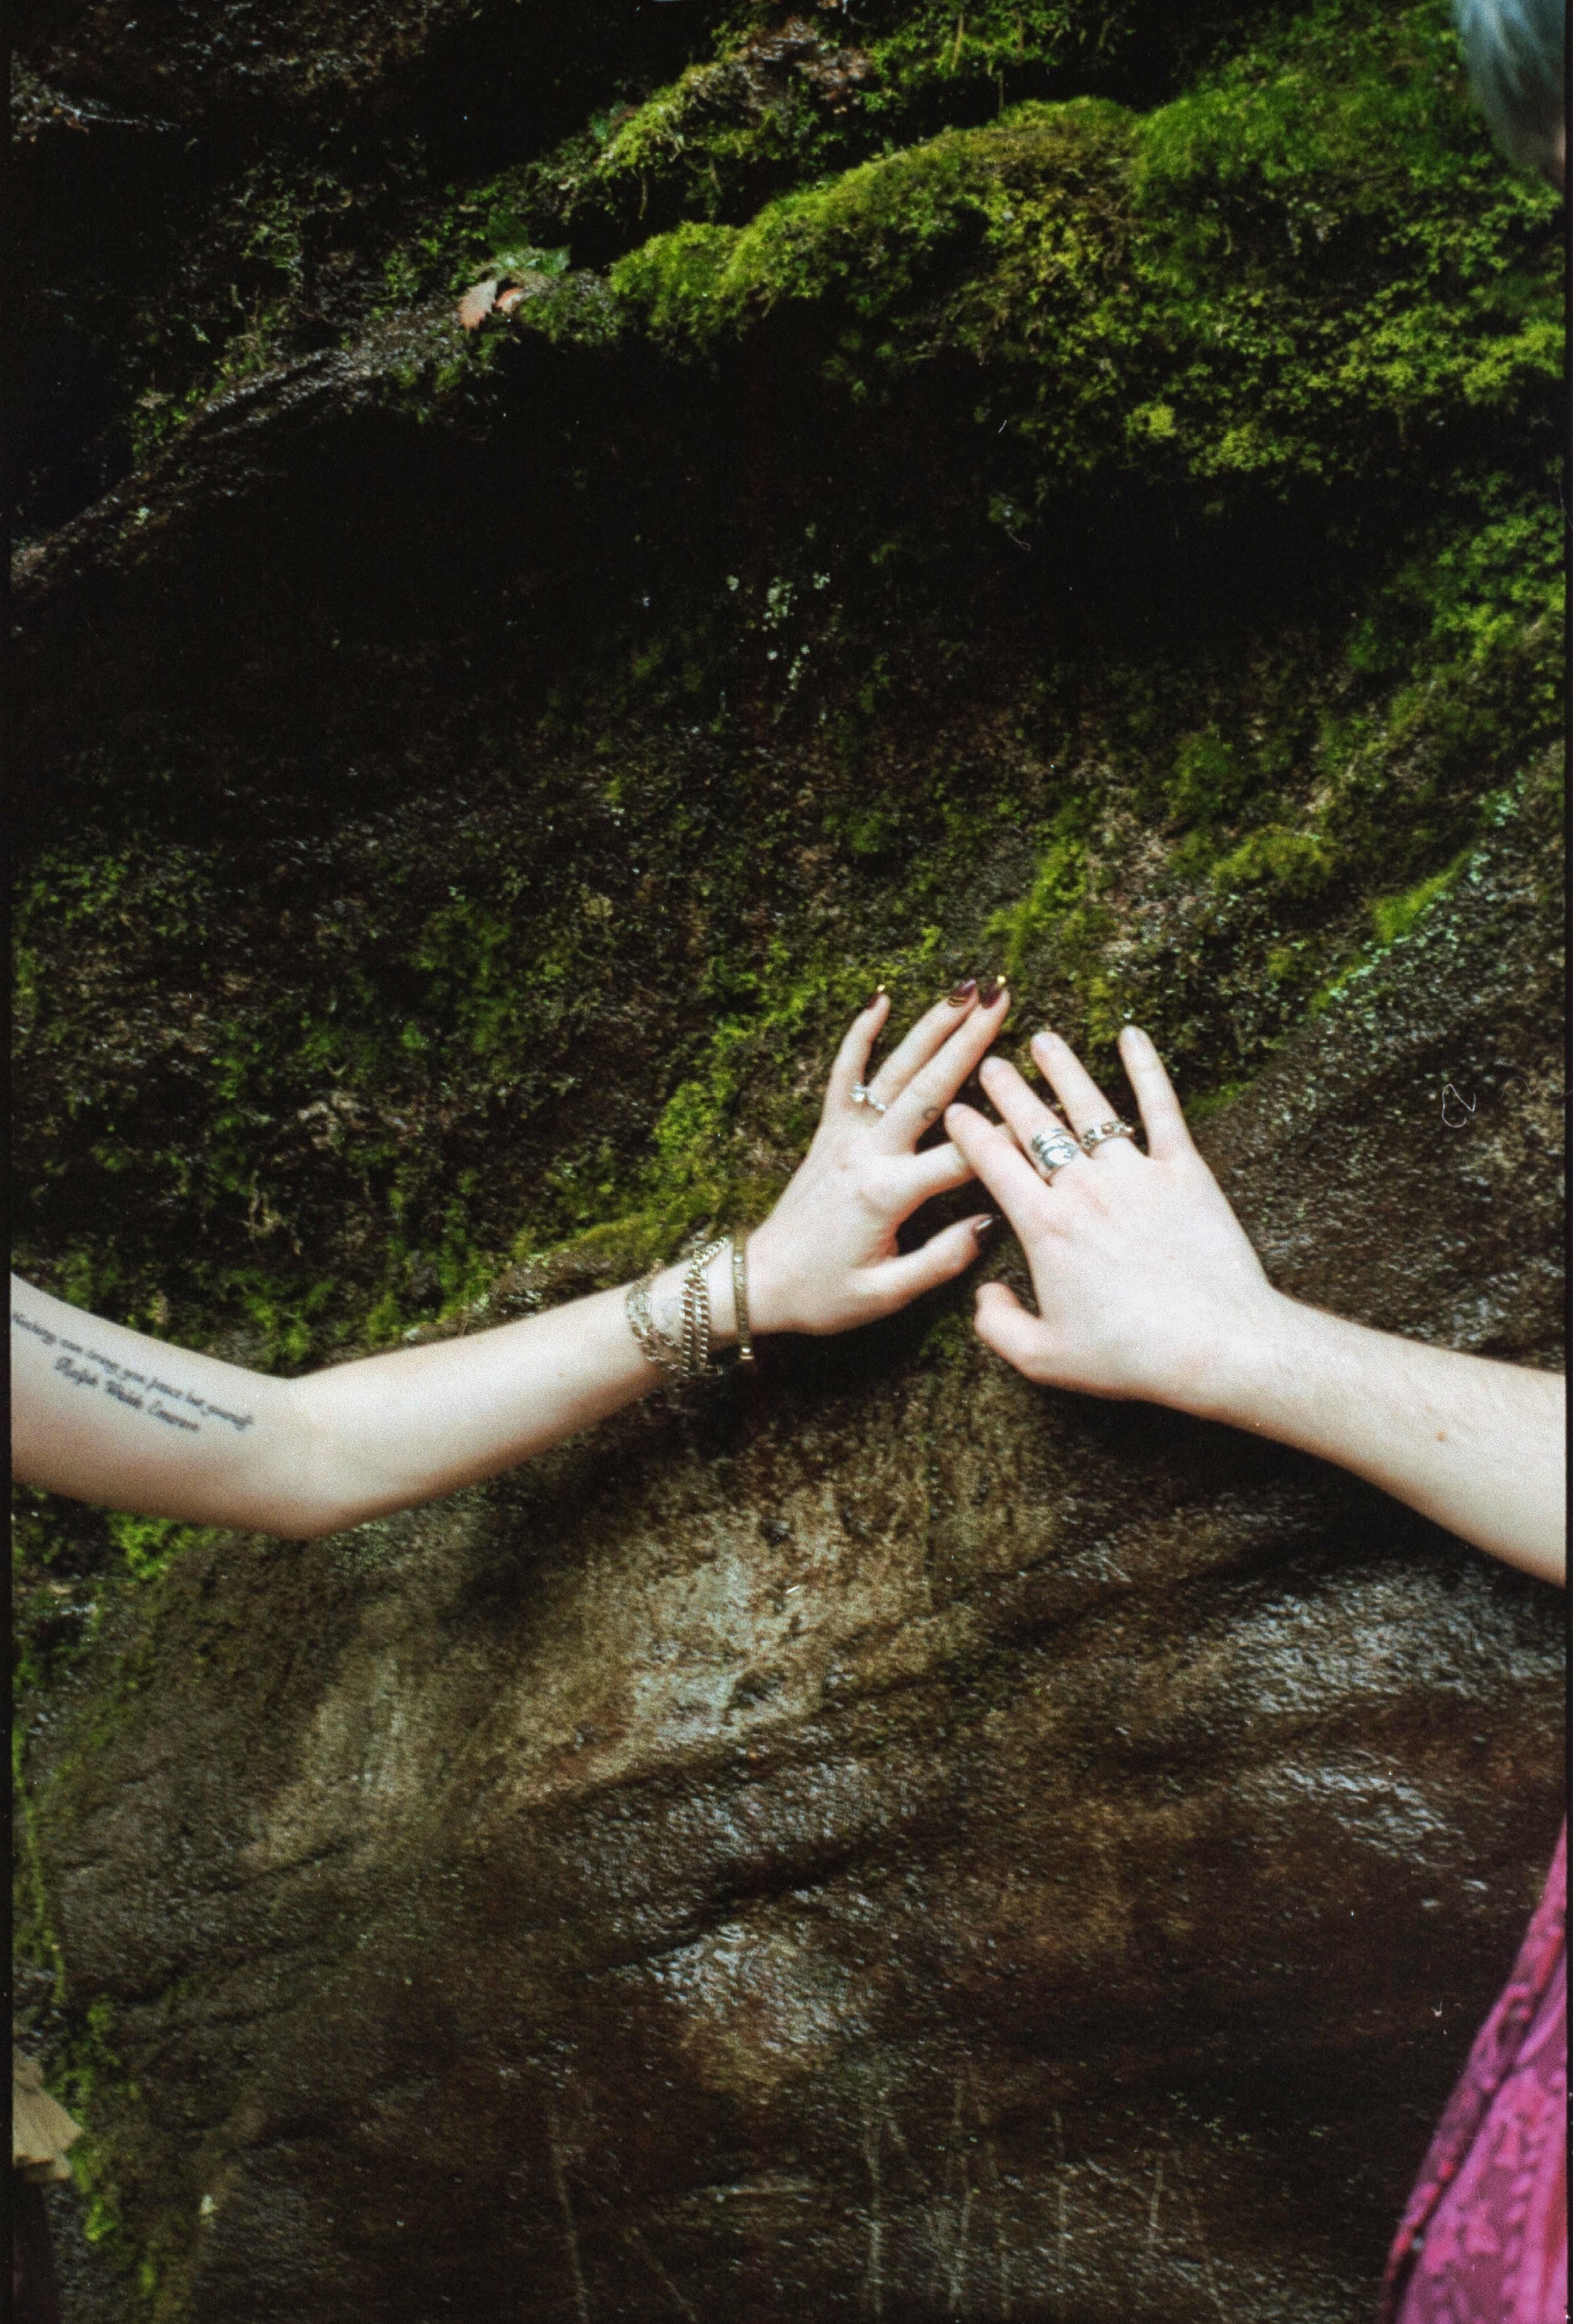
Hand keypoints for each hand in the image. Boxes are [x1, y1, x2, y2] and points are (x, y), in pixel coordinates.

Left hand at [746, 981, 1008, 1335]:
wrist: (761, 1282)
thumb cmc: (824, 1294)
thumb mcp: (886, 1294)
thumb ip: (940, 1261)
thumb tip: (988, 1225)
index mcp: (887, 1193)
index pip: (962, 1156)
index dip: (1007, 1133)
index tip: (1046, 1102)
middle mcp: (867, 1153)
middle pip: (929, 1088)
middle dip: (970, 1042)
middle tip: (1004, 1000)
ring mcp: (844, 1136)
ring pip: (893, 1069)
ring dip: (930, 1026)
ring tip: (966, 988)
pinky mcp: (827, 1131)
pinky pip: (842, 1074)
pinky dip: (859, 1035)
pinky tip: (880, 998)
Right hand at [944, 1024, 1282, 1409]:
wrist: (1215, 1345)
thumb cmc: (1131, 1355)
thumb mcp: (1045, 1358)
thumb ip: (997, 1325)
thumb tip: (985, 1293)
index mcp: (1044, 1227)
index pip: (993, 1163)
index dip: (969, 1132)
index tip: (956, 1111)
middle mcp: (1084, 1189)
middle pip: (1034, 1125)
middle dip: (1007, 1089)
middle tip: (991, 1065)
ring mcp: (1135, 1173)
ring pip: (1089, 1107)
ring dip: (1063, 1069)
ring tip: (1045, 1040)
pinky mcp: (1184, 1170)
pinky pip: (1161, 1107)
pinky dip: (1146, 1067)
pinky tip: (1132, 1035)